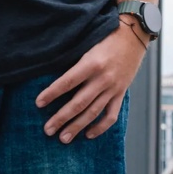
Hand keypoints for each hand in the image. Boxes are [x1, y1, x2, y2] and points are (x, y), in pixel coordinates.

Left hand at [35, 23, 146, 143]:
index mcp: (91, 63)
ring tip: (63, 138)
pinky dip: (100, 127)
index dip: (52, 93)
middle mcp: (102, 78)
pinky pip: (111, 115)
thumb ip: (74, 60)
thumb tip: (54, 75)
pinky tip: (88, 134)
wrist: (133, 35)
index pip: (67, 82)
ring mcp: (113, 88)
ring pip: (93, 112)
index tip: (38, 103)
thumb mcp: (87, 43)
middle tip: (48, 130)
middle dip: (62, 118)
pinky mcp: (121, 93)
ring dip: (77, 127)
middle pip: (78, 103)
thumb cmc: (106, 36)